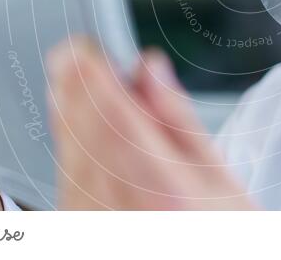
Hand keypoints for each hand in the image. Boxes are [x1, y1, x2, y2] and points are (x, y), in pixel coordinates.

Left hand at [46, 36, 257, 209]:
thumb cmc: (217, 231)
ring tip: (99, 97)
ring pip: (62, 145)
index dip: (87, 69)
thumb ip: (177, 117)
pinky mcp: (75, 221)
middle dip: (76, 84)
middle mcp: (111, 203)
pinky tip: (90, 133)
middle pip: (74, 123)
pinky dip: (72, 143)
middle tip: (89, 61)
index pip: (103, 108)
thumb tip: (148, 68)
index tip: (87, 48)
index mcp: (156, 182)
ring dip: (72, 111)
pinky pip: (63, 171)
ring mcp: (87, 216)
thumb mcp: (217, 175)